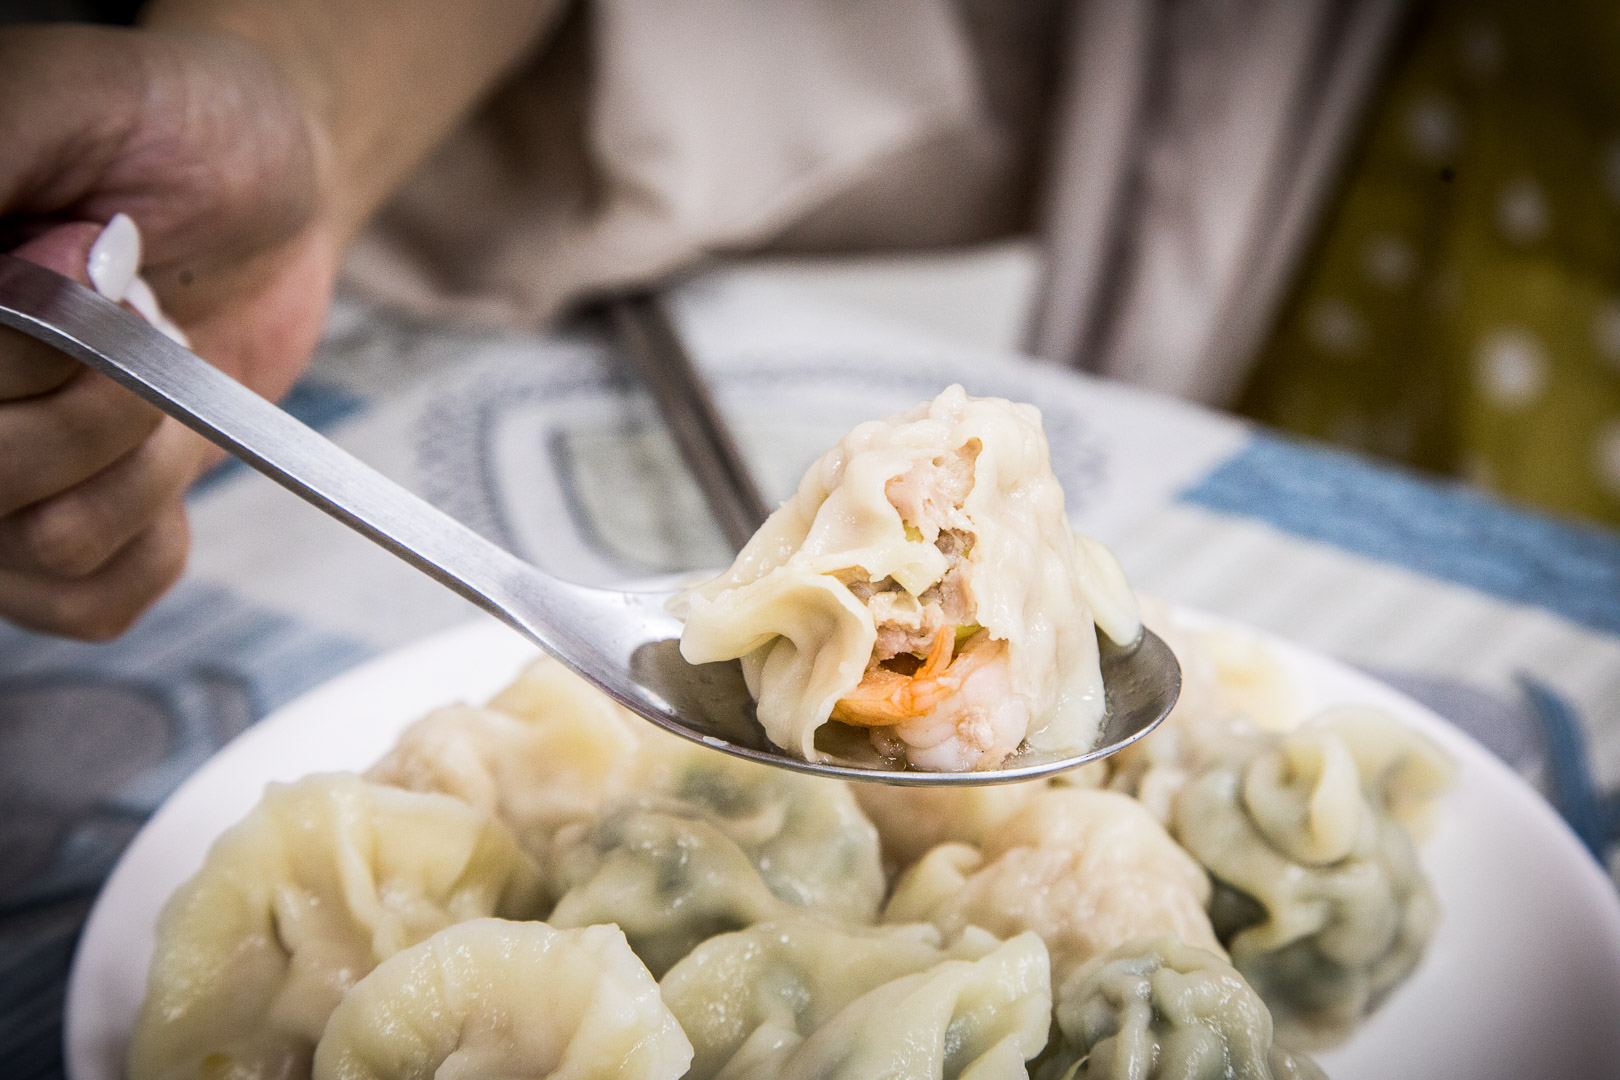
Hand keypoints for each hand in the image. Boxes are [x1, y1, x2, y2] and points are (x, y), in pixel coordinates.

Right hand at [0, 23, 337, 638]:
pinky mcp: (61, 537)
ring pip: (40, 542)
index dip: (28, 352)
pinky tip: (171, 453)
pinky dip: (160, 537)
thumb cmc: (175, 125)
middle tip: (140, 303)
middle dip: (102, 393)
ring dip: (145, 459)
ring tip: (162, 368)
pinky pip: (91, 603)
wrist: (274, 183)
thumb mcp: (68, 94)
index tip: (104, 274)